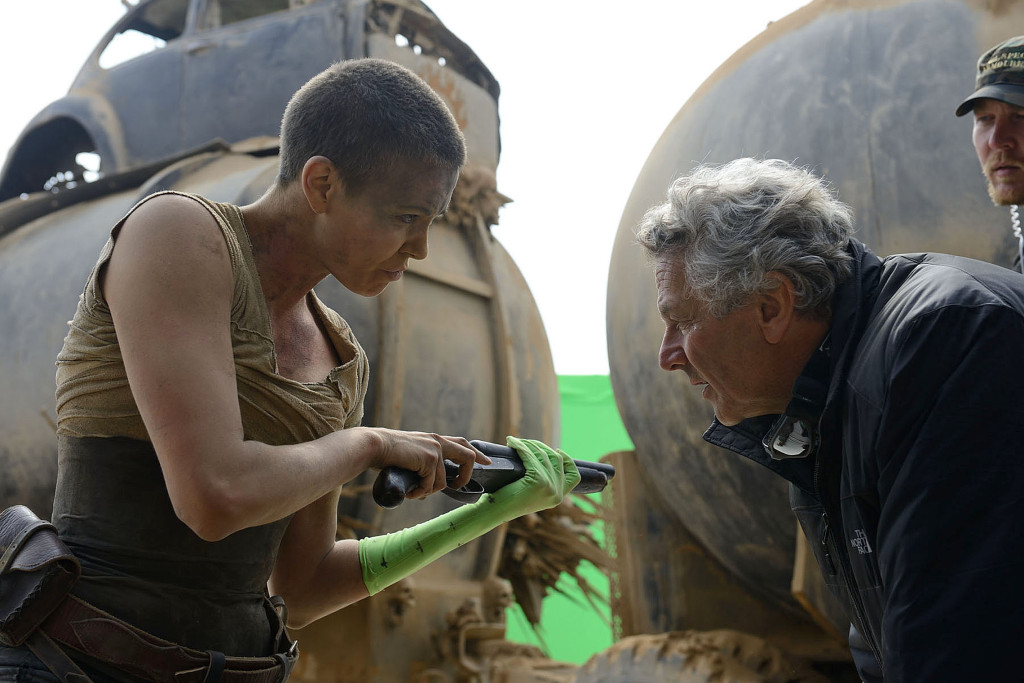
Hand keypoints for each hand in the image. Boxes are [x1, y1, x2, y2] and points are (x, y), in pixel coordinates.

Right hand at [371, 429, 488, 498]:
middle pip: (467, 457)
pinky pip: (431, 485)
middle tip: (458, 486)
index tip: (486, 462)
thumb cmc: (387, 453)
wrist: (374, 446)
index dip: (476, 453)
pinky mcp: (430, 459)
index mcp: (434, 439)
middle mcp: (438, 442)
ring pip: (443, 482)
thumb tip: (426, 488)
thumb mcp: (410, 455)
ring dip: (428, 492)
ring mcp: (435, 450)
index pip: (462, 443)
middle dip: (466, 476)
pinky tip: (410, 492)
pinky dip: (420, 493)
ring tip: (414, 492)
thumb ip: (422, 464)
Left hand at [488, 437, 580, 516]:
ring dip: (528, 444)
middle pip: (555, 460)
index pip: (574, 476)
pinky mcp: (538, 480)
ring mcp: (549, 486)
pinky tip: (512, 442)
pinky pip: (529, 456)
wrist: (496, 511)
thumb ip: (545, 482)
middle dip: (540, 447)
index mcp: (559, 497)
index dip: (568, 460)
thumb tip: (548, 457)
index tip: (558, 451)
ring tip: (516, 442)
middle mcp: (557, 493)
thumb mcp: (533, 494)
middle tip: (526, 443)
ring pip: (542, 455)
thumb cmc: (510, 502)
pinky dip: (520, 446)